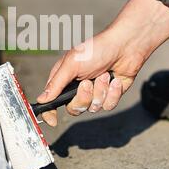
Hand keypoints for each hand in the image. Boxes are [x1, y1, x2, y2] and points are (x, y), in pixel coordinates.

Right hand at [37, 0, 168, 125]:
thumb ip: (56, 83)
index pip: (52, 101)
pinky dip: (112, 93)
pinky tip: (115, 80)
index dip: (50, 113)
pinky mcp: (110, 95)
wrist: (126, 47)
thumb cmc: (96, 50)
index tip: (52, 121)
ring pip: (93, 108)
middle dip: (83, 97)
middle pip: (74, 108)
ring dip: (100, 91)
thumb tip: (41, 99)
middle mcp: (77, 88)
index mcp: (64, 79)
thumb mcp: (72, 64)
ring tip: (105, 75)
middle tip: (88, 82)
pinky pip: (108, 105)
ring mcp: (94, 92)